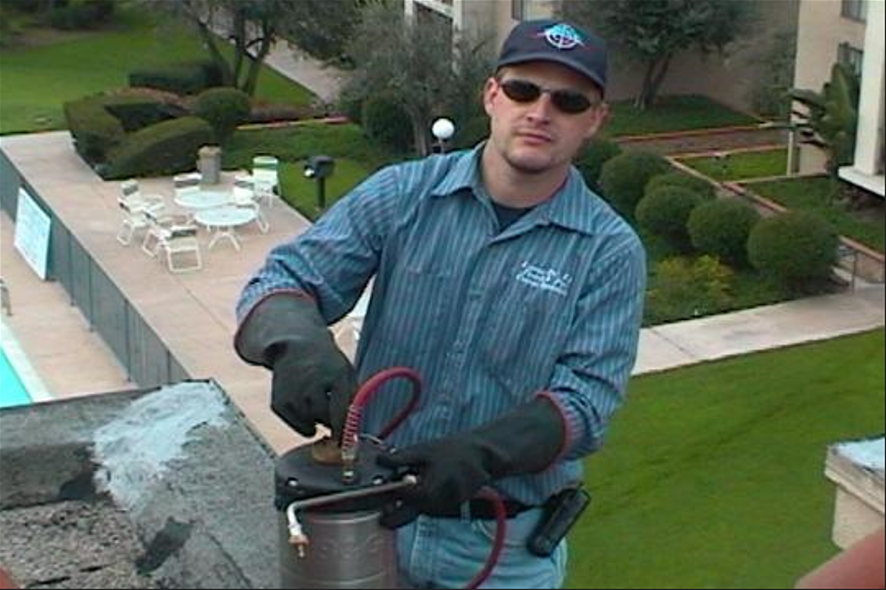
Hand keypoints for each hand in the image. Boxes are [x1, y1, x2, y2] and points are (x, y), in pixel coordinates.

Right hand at [269, 337, 356, 438]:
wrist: (296, 347)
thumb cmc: (328, 366)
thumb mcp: (346, 373)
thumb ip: (353, 398)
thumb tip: (355, 431)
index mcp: (336, 374)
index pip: (340, 411)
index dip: (344, 429)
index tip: (346, 438)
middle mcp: (312, 382)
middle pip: (324, 417)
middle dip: (329, 420)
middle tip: (330, 412)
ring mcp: (293, 391)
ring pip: (310, 423)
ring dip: (316, 420)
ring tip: (316, 402)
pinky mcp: (278, 401)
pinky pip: (296, 424)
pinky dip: (302, 422)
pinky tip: (304, 406)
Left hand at [376, 398, 564, 527]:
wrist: (484, 453)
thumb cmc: (454, 449)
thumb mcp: (424, 450)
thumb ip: (401, 458)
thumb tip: (380, 460)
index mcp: (426, 490)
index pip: (400, 504)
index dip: (386, 504)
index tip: (376, 505)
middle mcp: (436, 503)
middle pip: (410, 511)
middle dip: (399, 506)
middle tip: (392, 495)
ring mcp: (446, 505)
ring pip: (423, 508)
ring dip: (415, 499)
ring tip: (418, 479)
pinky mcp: (454, 504)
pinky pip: (435, 504)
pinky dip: (430, 495)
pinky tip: (434, 480)